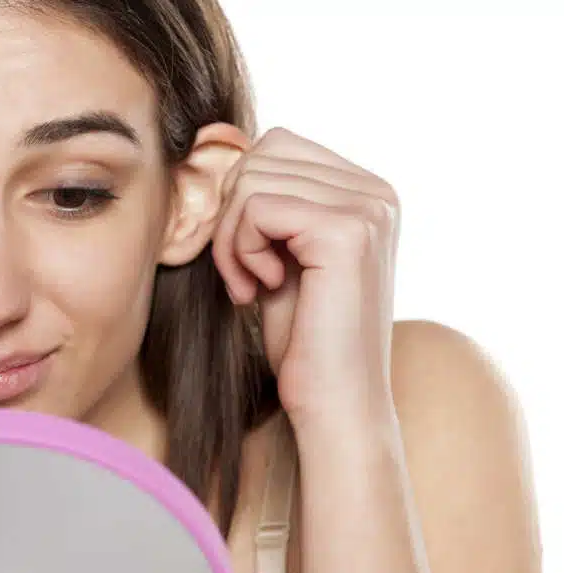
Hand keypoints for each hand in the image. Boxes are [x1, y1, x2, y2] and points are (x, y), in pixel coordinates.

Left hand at [211, 127, 400, 429]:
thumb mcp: (279, 255)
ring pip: (252, 179)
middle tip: (241, 274)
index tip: (246, 258)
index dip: (241, 199)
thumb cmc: (302, 340)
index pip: (276, 146)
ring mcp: (368, 207)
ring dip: (231, 238)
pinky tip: (259, 289)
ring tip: (250, 284)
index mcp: (366, 191)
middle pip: (262, 154)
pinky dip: (239, 249)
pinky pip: (256, 207)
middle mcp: (377, 191)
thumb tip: (219, 147)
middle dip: (232, 214)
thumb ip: (263, 202)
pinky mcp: (347, 231)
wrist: (334, 403)